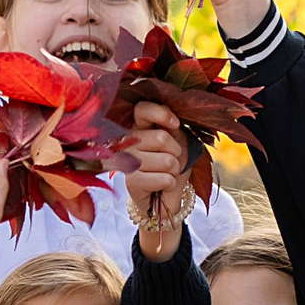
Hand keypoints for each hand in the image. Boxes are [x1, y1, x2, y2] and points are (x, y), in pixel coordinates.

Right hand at [124, 103, 190, 259]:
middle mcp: (128, 141)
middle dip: (176, 152)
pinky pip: (164, 178)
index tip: (175, 124)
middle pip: (161, 138)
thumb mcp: (177, 140)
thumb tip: (171, 121)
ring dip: (174, 170)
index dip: (160, 114)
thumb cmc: (172, 163)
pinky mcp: (131, 181)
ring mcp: (127, 161)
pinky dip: (170, 184)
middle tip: (171, 160)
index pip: (142, 109)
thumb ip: (171, 126)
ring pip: (166, 161)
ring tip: (166, 173)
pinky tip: (162, 186)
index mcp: (138, 126)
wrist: (166, 195)